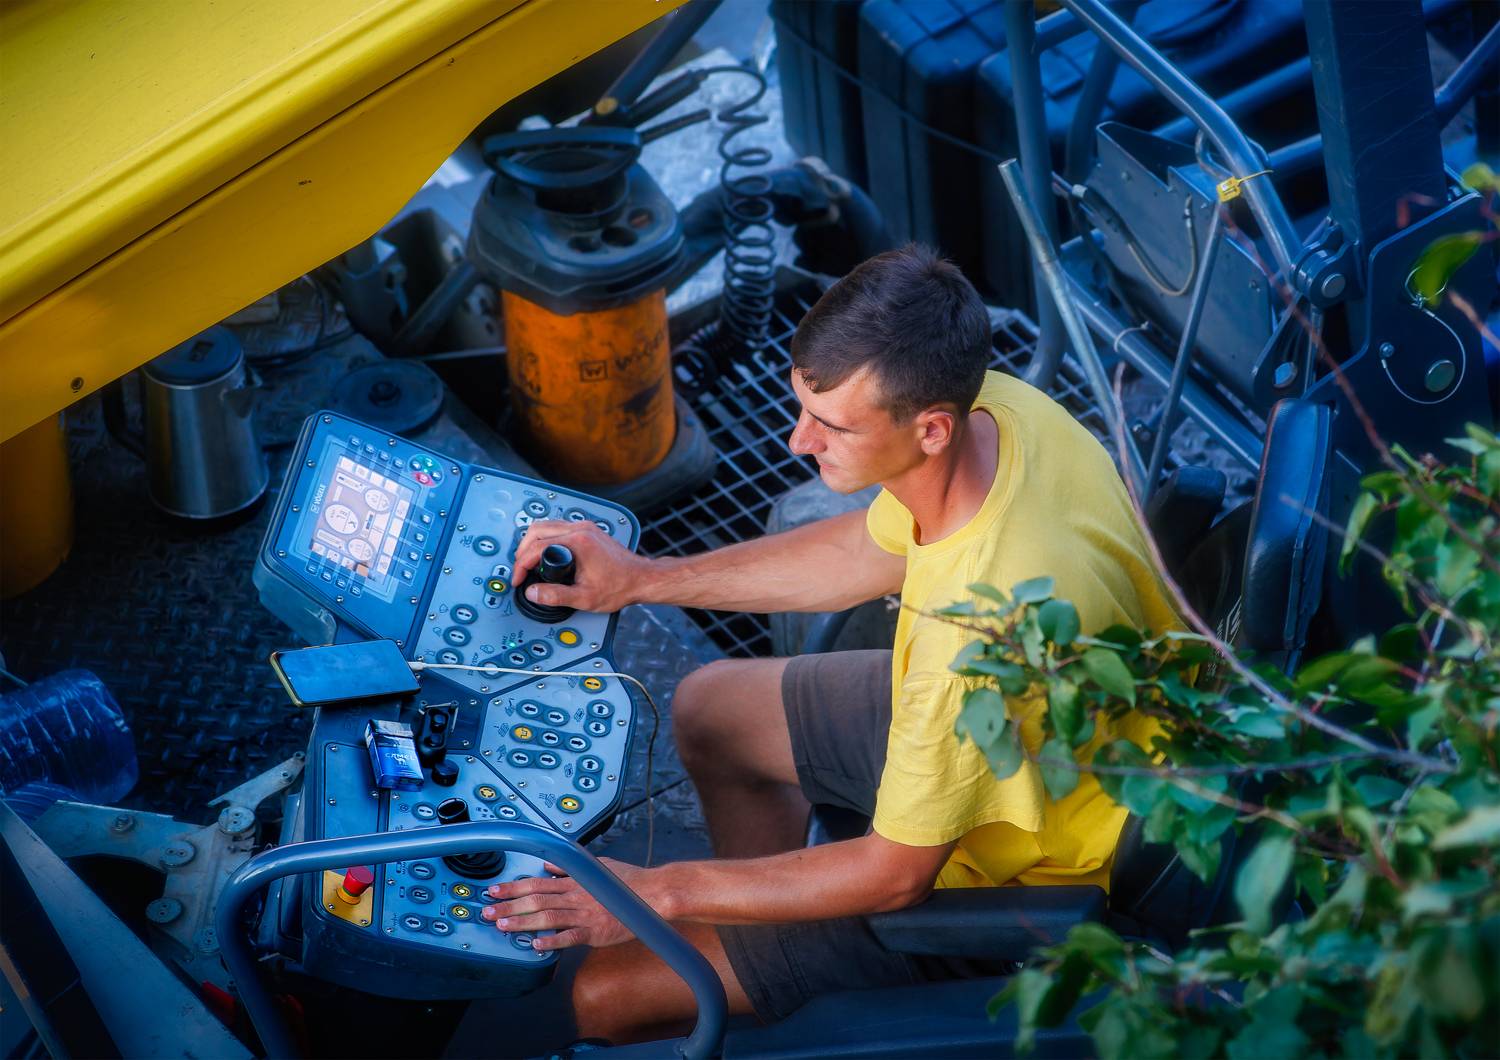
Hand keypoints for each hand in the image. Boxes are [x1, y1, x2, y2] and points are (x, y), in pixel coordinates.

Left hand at [482, 858, 650, 950]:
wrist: (652, 894)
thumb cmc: (627, 881)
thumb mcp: (596, 866)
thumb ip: (570, 867)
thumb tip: (548, 865)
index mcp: (574, 881)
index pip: (537, 882)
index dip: (513, 887)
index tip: (494, 891)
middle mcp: (575, 896)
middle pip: (535, 899)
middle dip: (508, 906)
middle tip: (486, 912)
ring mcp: (584, 914)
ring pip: (546, 917)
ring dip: (522, 922)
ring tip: (501, 927)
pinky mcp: (594, 931)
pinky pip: (569, 937)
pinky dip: (552, 941)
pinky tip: (536, 945)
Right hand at [511, 520, 651, 613]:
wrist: (641, 579)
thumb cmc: (620, 585)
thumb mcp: (584, 598)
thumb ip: (555, 595)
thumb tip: (533, 592)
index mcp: (578, 542)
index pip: (536, 547)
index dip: (521, 565)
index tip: (519, 579)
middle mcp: (580, 529)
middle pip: (537, 529)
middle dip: (522, 550)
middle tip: (520, 570)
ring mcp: (585, 527)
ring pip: (546, 525)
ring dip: (532, 542)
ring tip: (528, 562)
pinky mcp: (588, 530)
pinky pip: (557, 527)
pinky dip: (545, 538)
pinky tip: (545, 553)